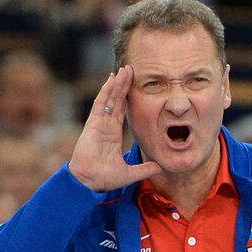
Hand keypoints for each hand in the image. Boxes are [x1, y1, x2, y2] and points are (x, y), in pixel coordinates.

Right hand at [67, 66, 161, 192]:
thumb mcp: (131, 173)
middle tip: (130, 70)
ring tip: (124, 70)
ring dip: (117, 84)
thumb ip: (145, 168)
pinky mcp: (93, 124)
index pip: (122, 112)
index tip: (134, 87)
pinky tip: (112, 80)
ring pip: (110, 99)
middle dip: (123, 86)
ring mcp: (99, 123)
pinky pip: (101, 104)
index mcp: (113, 135)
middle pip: (116, 101)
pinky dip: (106, 91)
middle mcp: (106, 126)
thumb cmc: (105, 178)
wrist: (90, 181)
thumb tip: (161, 168)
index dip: (127, 99)